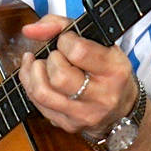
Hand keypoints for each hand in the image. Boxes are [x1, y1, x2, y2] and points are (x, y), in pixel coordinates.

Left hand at [16, 15, 138, 148]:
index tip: (67, 40)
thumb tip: (29, 30)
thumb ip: (62, 26)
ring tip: (39, 63)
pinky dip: (30, 84)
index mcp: (114, 70)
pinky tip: (35, 74)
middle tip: (56, 55)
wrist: (121, 109)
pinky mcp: (68, 125)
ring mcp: (84, 114)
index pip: (78, 52)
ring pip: (43, 93)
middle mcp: (101, 96)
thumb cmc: (107, 70)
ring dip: (34, 72)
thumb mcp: (98, 41)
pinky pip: (37, 104)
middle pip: (59, 76)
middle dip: (51, 59)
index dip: (65, 40)